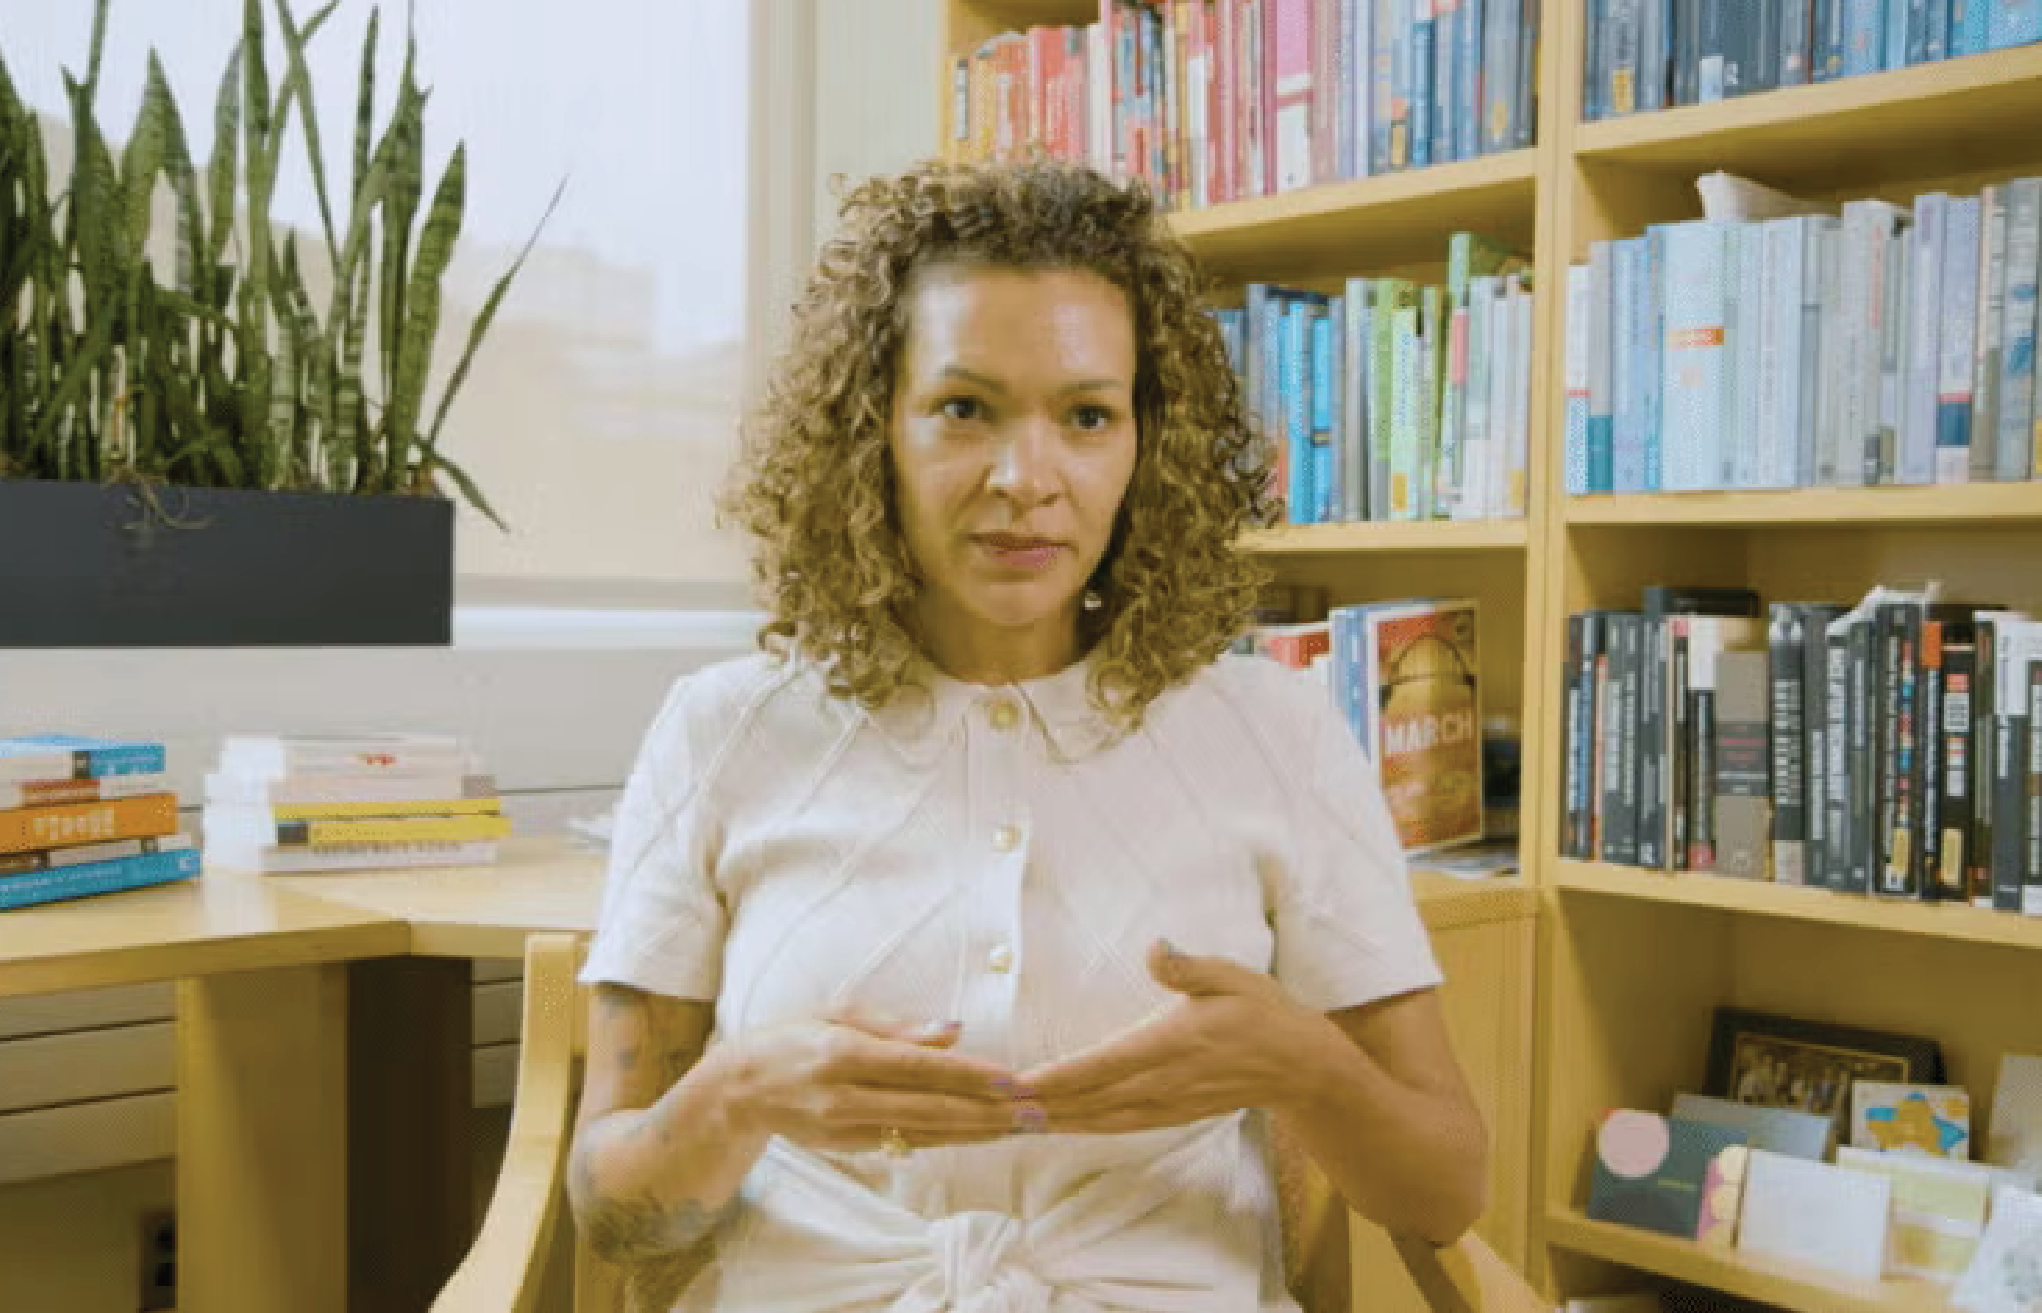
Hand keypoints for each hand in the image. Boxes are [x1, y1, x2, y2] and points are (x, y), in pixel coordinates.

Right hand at [714, 1003, 1023, 1153]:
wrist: (739, 1089)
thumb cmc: (795, 1037)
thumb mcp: (839, 1014)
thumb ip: (898, 1026)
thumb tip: (954, 1031)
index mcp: (843, 1051)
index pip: (918, 1067)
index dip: (968, 1075)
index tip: (1012, 1079)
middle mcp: (844, 1095)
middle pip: (929, 1108)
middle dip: (987, 1112)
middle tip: (1035, 1111)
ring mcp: (844, 1128)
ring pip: (924, 1133)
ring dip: (977, 1131)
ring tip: (1021, 1126)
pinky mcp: (847, 1148)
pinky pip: (908, 1144)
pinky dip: (948, 1139)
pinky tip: (982, 1134)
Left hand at [1013, 941, 1325, 1134]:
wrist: (1301, 1065)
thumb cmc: (1263, 1011)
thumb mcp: (1232, 976)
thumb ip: (1188, 968)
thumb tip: (1155, 948)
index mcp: (1172, 1043)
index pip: (1102, 1064)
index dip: (1056, 1076)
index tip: (1016, 1082)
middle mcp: (1164, 1081)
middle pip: (1090, 1098)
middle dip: (1039, 1104)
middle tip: (989, 1106)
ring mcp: (1169, 1103)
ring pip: (1100, 1118)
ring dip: (1055, 1120)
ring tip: (1010, 1119)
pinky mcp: (1173, 1114)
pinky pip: (1120, 1126)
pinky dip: (1085, 1127)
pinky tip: (1060, 1126)